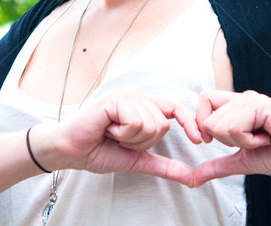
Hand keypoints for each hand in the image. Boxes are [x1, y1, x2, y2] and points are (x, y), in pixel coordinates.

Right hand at [48, 88, 201, 186]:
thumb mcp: (136, 160)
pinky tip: (107, 129)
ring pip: (151, 124)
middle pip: (163, 124)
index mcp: (143, 106)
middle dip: (143, 142)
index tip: (200, 141)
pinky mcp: (115, 98)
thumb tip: (190, 177)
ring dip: (131, 139)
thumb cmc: (99, 151)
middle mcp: (137, 96)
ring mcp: (126, 95)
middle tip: (121, 140)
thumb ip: (163, 165)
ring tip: (112, 134)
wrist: (70, 151)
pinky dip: (122, 133)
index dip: (189, 122)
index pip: (175, 108)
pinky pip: (136, 122)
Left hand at [194, 90, 270, 185]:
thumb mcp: (244, 161)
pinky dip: (249, 141)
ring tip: (260, 139)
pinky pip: (235, 128)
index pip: (204, 100)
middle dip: (223, 140)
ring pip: (218, 125)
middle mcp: (241, 98)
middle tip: (248, 141)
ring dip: (239, 142)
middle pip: (206, 117)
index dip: (201, 123)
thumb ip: (219, 165)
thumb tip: (196, 176)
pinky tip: (266, 138)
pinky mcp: (258, 104)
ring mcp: (250, 99)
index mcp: (237, 106)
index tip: (211, 141)